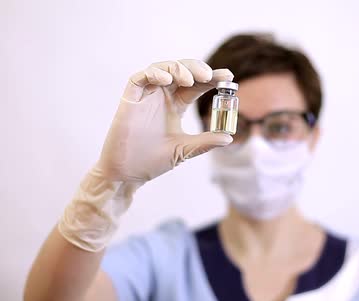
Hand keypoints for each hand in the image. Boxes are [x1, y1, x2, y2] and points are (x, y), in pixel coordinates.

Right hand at [96, 59, 233, 182]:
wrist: (129, 173)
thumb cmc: (153, 161)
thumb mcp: (185, 149)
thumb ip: (205, 142)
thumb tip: (229, 138)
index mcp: (176, 106)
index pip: (196, 85)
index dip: (212, 78)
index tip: (228, 76)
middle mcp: (162, 97)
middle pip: (182, 71)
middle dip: (197, 69)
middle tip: (210, 76)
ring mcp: (146, 96)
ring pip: (162, 69)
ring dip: (178, 68)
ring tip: (190, 79)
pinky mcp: (130, 99)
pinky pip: (139, 78)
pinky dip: (154, 74)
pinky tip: (166, 80)